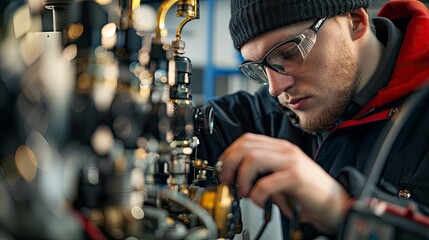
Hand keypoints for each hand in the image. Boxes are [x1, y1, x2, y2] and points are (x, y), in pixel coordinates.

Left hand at [218, 133, 349, 232]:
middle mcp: (284, 150)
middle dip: (229, 164)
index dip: (229, 154)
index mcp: (279, 147)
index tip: (223, 170)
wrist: (335, 203)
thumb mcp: (279, 176)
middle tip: (228, 182)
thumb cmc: (306, 191)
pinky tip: (261, 202)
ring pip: (252, 159)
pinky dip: (257, 196)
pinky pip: (265, 183)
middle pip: (245, 146)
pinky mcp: (296, 177)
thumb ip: (261, 171)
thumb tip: (233, 176)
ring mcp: (291, 161)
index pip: (246, 140)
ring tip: (245, 193)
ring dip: (241, 179)